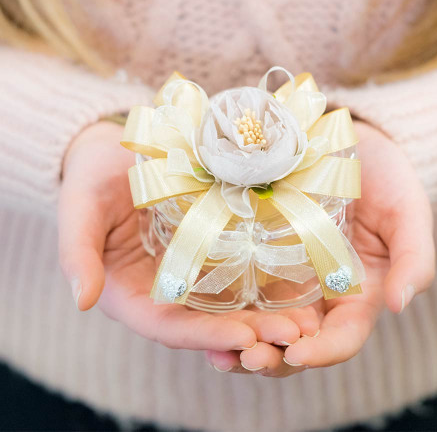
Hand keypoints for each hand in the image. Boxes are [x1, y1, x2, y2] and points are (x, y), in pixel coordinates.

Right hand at [58, 121, 317, 352]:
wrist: (117, 150)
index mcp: (130, 293)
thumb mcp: (80, 207)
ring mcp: (192, 270)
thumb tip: (82, 301)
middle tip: (295, 335)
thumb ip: (77, 252)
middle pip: (207, 321)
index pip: (166, 326)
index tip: (245, 338)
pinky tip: (302, 285)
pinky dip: (269, 283)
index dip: (204, 335)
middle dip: (250, 333)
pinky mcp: (213, 247)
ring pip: (230, 302)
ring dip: (267, 315)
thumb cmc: (92, 176)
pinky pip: (241, 270)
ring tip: (309, 321)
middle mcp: (165, 290)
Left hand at [206, 120, 434, 375]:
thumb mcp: (407, 212)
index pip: (342, 337)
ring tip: (218, 352)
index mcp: (357, 293)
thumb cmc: (384, 176)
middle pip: (295, 340)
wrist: (347, 140)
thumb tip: (399, 304)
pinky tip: (199, 313)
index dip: (323, 351)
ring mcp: (285, 275)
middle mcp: (318, 293)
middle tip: (246, 359)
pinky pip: (240, 287)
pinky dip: (223, 308)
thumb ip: (413, 258)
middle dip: (272, 356)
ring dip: (242, 343)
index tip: (298, 352)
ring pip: (263, 323)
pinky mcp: (257, 252)